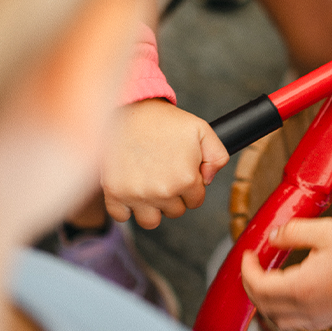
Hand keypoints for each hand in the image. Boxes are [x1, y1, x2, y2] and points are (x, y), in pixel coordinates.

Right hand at [101, 99, 227, 227]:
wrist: (127, 109)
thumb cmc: (162, 120)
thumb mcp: (201, 129)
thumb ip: (217, 156)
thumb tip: (208, 180)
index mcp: (186, 179)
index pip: (195, 201)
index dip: (190, 185)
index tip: (180, 170)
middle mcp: (163, 192)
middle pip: (175, 211)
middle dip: (172, 196)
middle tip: (162, 172)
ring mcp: (137, 195)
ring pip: (151, 221)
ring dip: (151, 207)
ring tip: (147, 184)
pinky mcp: (114, 193)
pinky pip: (122, 216)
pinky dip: (125, 207)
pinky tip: (130, 188)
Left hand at [241, 217, 331, 330]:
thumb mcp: (328, 231)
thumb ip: (293, 232)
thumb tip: (273, 236)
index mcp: (301, 287)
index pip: (258, 285)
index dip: (247, 269)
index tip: (249, 253)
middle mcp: (306, 309)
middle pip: (263, 305)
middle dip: (251, 284)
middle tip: (252, 264)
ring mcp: (317, 318)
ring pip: (276, 317)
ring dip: (265, 299)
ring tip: (267, 277)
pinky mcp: (328, 320)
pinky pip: (294, 320)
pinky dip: (282, 306)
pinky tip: (291, 289)